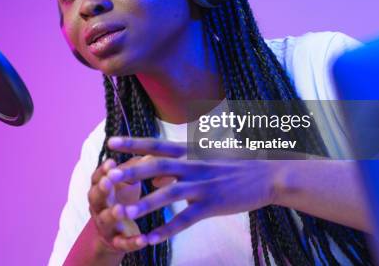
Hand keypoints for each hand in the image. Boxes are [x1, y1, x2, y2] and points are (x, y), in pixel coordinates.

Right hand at [88, 158, 147, 253]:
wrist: (115, 233)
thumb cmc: (122, 198)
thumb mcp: (127, 181)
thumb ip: (136, 167)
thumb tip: (153, 152)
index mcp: (99, 189)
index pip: (97, 177)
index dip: (103, 170)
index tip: (111, 162)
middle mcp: (98, 207)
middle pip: (96, 197)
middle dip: (102, 189)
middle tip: (108, 181)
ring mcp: (105, 225)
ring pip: (105, 220)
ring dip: (112, 214)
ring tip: (120, 210)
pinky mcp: (116, 243)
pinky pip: (122, 243)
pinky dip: (132, 242)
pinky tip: (144, 240)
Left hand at [106, 137, 279, 245]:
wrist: (269, 175)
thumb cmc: (235, 166)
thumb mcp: (205, 160)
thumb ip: (177, 168)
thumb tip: (154, 178)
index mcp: (191, 153)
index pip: (157, 145)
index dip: (133, 143)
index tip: (111, 141)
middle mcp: (194, 166)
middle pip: (157, 167)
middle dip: (132, 172)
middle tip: (109, 177)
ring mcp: (203, 186)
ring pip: (168, 195)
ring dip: (144, 205)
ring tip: (123, 213)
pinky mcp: (212, 206)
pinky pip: (185, 220)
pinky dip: (166, 229)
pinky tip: (150, 238)